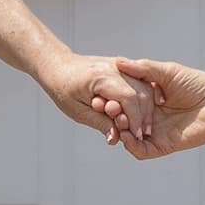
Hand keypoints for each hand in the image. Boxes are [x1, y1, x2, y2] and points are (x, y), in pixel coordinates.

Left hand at [41, 56, 156, 146]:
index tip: (136, 136)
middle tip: (142, 135)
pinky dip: (143, 99)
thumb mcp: (78, 111)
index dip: (135, 119)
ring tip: (141, 128)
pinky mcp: (123, 68)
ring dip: (146, 108)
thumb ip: (100, 123)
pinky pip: (140, 83)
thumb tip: (116, 138)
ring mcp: (121, 66)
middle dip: (144, 116)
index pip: (129, 98)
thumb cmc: (63, 88)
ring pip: (145, 87)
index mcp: (102, 77)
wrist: (59, 67)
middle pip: (142, 92)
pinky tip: (140, 114)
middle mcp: (115, 67)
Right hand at [94, 59, 204, 157]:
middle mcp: (149, 117)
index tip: (98, 95)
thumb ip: (142, 69)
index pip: (122, 103)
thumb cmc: (196, 84)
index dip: (110, 100)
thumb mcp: (166, 72)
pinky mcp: (163, 145)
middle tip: (103, 109)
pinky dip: (131, 145)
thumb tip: (118, 61)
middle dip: (111, 116)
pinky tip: (126, 136)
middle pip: (123, 120)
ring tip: (115, 121)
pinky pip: (142, 150)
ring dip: (119, 131)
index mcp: (148, 100)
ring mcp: (155, 132)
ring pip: (129, 137)